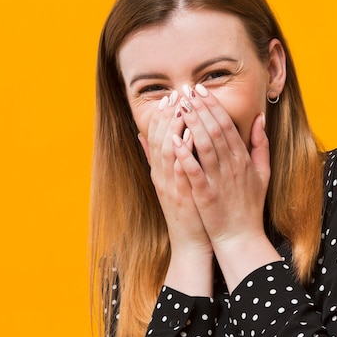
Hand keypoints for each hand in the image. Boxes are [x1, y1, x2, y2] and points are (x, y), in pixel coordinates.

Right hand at [138, 91, 213, 295]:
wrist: (191, 242)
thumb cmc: (188, 210)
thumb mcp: (170, 184)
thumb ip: (159, 161)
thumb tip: (144, 138)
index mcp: (162, 171)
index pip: (158, 137)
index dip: (163, 116)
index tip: (170, 96)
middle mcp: (163, 176)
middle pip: (160, 139)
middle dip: (168, 115)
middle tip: (176, 94)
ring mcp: (171, 185)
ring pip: (167, 151)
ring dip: (173, 128)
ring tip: (181, 107)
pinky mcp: (182, 195)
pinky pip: (181, 170)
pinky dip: (182, 152)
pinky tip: (187, 136)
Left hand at [172, 85, 280, 290]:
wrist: (241, 237)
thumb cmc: (249, 206)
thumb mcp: (262, 173)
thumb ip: (261, 145)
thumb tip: (260, 120)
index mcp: (243, 159)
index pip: (227, 125)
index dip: (213, 106)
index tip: (200, 91)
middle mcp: (232, 166)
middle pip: (215, 130)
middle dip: (200, 108)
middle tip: (186, 91)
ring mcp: (219, 180)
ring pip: (205, 145)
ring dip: (192, 124)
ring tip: (179, 107)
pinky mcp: (206, 195)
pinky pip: (195, 171)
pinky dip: (185, 155)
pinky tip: (174, 140)